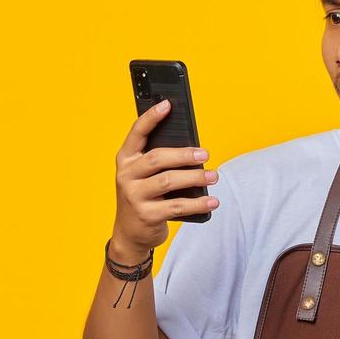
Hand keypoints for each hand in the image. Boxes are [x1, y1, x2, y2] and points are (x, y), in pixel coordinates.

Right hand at [110, 98, 220, 257]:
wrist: (131, 234)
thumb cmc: (145, 196)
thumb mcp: (145, 176)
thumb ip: (161, 161)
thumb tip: (194, 149)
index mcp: (126, 159)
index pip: (137, 133)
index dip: (151, 117)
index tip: (167, 104)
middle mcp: (126, 175)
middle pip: (157, 158)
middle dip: (184, 154)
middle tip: (205, 153)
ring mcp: (134, 196)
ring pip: (169, 181)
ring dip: (195, 177)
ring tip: (213, 175)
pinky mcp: (146, 215)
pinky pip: (177, 207)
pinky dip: (198, 203)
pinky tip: (212, 201)